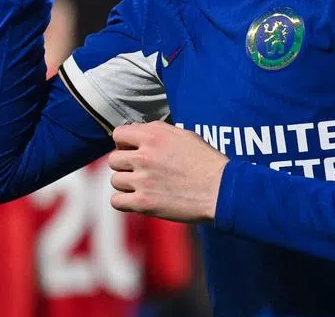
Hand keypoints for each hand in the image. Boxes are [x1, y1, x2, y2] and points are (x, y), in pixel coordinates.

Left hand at [108, 122, 228, 222]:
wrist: (220, 189)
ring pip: (115, 180)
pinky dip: (125, 201)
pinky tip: (138, 199)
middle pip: (114, 159)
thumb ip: (158, 132)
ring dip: (127, 184)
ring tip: (144, 186)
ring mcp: (143, 180)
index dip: (124, 143)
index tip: (133, 150)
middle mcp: (145, 155)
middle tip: (140, 171)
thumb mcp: (185, 135)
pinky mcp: (144, 202)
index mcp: (154, 135)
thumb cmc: (206, 162)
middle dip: (125, 164)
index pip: (119, 134)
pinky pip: (116, 201)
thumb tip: (139, 134)